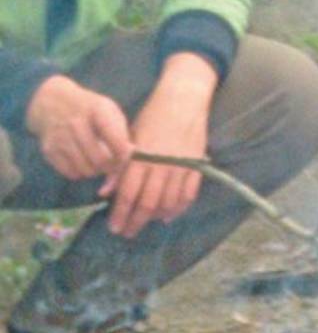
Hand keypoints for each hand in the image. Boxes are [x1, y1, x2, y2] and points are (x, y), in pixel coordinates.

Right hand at [25, 76, 131, 180]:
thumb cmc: (90, 110)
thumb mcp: (110, 111)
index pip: (117, 142)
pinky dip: (80, 172)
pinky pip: (70, 173)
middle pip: (100, 160)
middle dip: (111, 167)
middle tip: (114, 164)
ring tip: (99, 162)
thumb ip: (121, 133)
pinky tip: (83, 161)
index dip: (125, 155)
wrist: (52, 102)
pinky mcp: (49, 149)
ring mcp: (60, 137)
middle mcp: (76, 123)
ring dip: (96, 171)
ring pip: (85, 169)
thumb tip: (131, 156)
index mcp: (97, 110)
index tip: (126, 156)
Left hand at [102, 55, 217, 237]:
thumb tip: (104, 192)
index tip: (114, 227)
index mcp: (142, 158)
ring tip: (146, 223)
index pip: (129, 194)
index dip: (120, 214)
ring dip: (156, 216)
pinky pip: (189, 194)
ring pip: (168, 202)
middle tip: (128, 232)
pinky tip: (169, 215)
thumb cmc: (152, 117)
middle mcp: (162, 166)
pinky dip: (179, 208)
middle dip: (136, 221)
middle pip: (148, 203)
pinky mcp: (197, 166)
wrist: (184, 100)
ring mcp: (182, 167)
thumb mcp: (130, 138)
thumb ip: (119, 167)